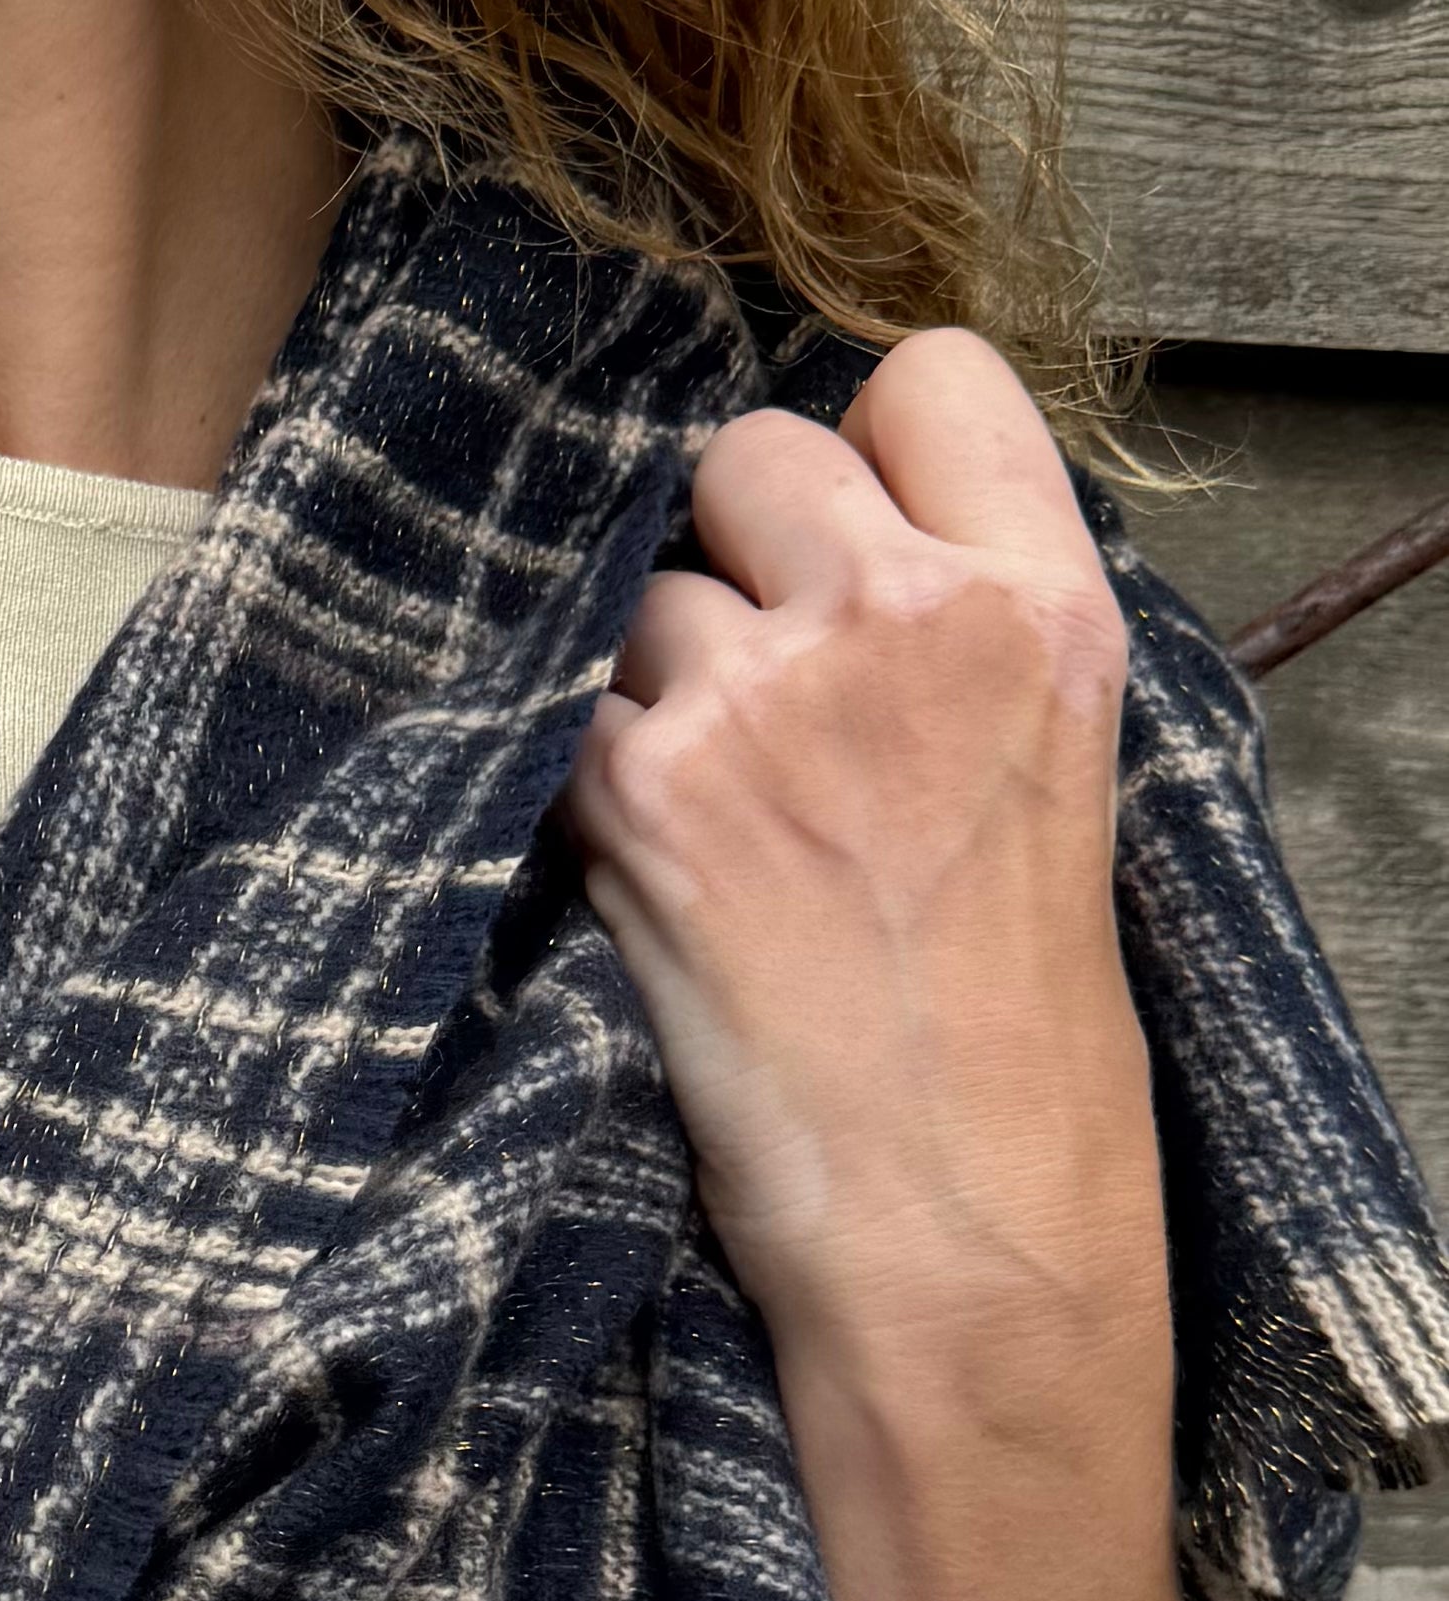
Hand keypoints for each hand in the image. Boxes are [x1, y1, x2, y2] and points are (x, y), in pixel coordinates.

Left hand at [559, 328, 1191, 1600]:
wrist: (954, 1227)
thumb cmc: (1000, 1044)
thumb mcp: (1045, 788)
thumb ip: (950, 640)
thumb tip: (818, 549)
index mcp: (1043, 606)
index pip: (925, 373)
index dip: (853, 440)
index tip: (828, 535)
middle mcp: (907, 618)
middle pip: (747, 448)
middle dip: (719, 550)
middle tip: (738, 701)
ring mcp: (767, 696)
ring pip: (635, 586)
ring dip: (634, 678)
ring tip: (695, 825)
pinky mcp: (644, 791)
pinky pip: (556, 707)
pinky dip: (567, 777)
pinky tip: (622, 869)